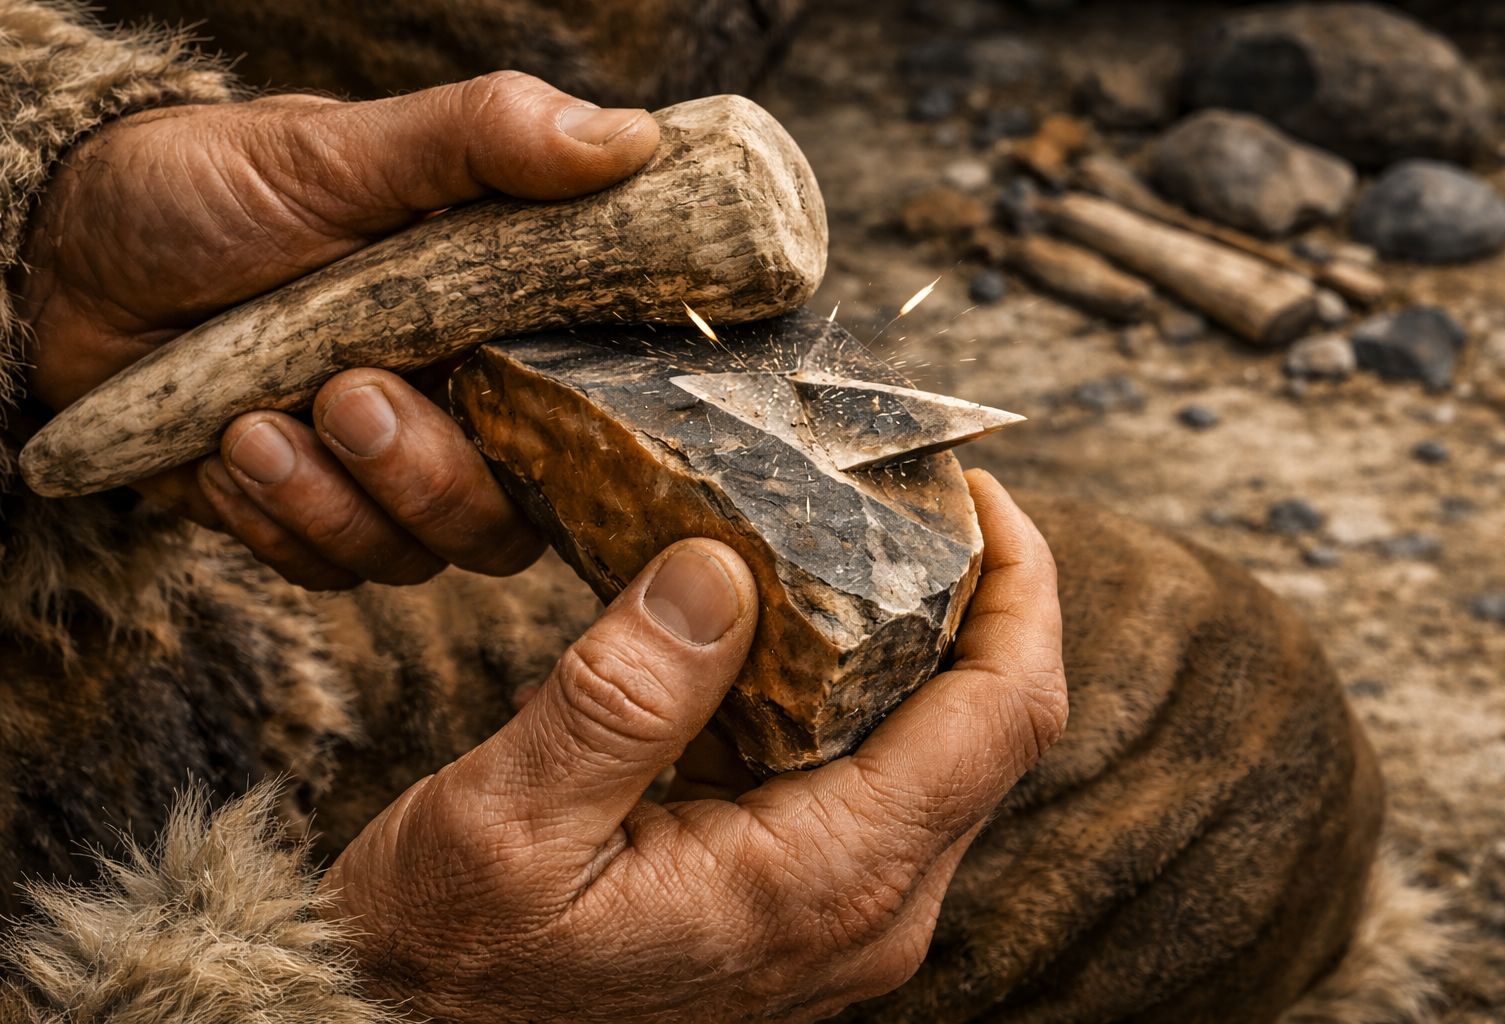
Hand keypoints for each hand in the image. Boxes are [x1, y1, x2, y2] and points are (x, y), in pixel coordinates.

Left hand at [17, 72, 659, 587]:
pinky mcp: (314, 522)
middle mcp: (461, 419)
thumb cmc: (214, 188)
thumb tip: (629, 140)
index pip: (588, 422)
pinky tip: (223, 449)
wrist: (71, 259)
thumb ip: (483, 140)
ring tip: (250, 424)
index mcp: (501, 332)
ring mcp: (386, 479)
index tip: (495, 392)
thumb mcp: (345, 150)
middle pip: (507, 523)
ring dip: (334, 502)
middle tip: (345, 396)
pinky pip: (326, 571)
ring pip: (415, 558)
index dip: (571, 438)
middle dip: (425, 478)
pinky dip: (274, 521)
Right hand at [322, 471, 1067, 1022]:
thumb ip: (622, 696)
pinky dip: (858, 691)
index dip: (1019, 590)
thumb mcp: (507, 819)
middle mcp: (867, 912)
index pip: (1000, 718)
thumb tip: (719, 567)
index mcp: (821, 884)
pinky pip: (876, 780)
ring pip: (942, 753)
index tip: (969, 491)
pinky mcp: (808, 905)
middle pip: (992, 730)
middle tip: (908, 498)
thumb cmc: (450, 955)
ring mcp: (845, 916)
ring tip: (854, 542)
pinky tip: (787, 630)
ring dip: (920, 640)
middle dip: (980, 601)